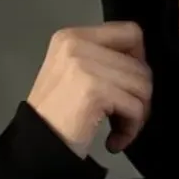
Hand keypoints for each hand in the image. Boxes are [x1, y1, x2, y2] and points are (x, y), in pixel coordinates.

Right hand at [27, 22, 152, 156]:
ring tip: (117, 130)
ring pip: (142, 86)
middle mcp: (77, 44)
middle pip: (140, 65)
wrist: (36, 145)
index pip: (130, 32)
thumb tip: (142, 63)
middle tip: (122, 119)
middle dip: (139, 97)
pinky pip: (135, 107)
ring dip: (136, 116)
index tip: (129, 86)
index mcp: (72, 36)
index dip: (140, 61)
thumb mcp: (75, 73)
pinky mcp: (94, 89)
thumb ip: (103, 60)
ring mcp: (84, 65)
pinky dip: (130, 129)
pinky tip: (113, 141)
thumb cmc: (57, 116)